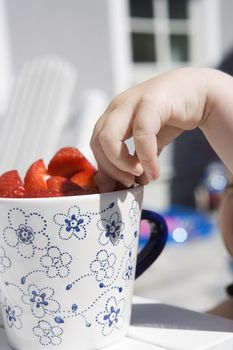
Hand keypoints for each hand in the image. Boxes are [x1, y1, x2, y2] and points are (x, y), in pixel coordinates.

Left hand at [91, 67, 208, 191]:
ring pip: (109, 136)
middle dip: (109, 169)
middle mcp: (118, 107)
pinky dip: (146, 157)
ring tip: (138, 176)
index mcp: (113, 116)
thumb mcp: (151, 141)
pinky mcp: (152, 101)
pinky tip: (154, 171)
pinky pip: (141, 133)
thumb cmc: (172, 115)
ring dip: (121, 163)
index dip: (104, 168)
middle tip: (127, 183)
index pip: (96, 145)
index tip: (116, 186)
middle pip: (97, 141)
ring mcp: (132, 102)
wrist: (199, 92)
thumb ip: (141, 160)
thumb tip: (136, 183)